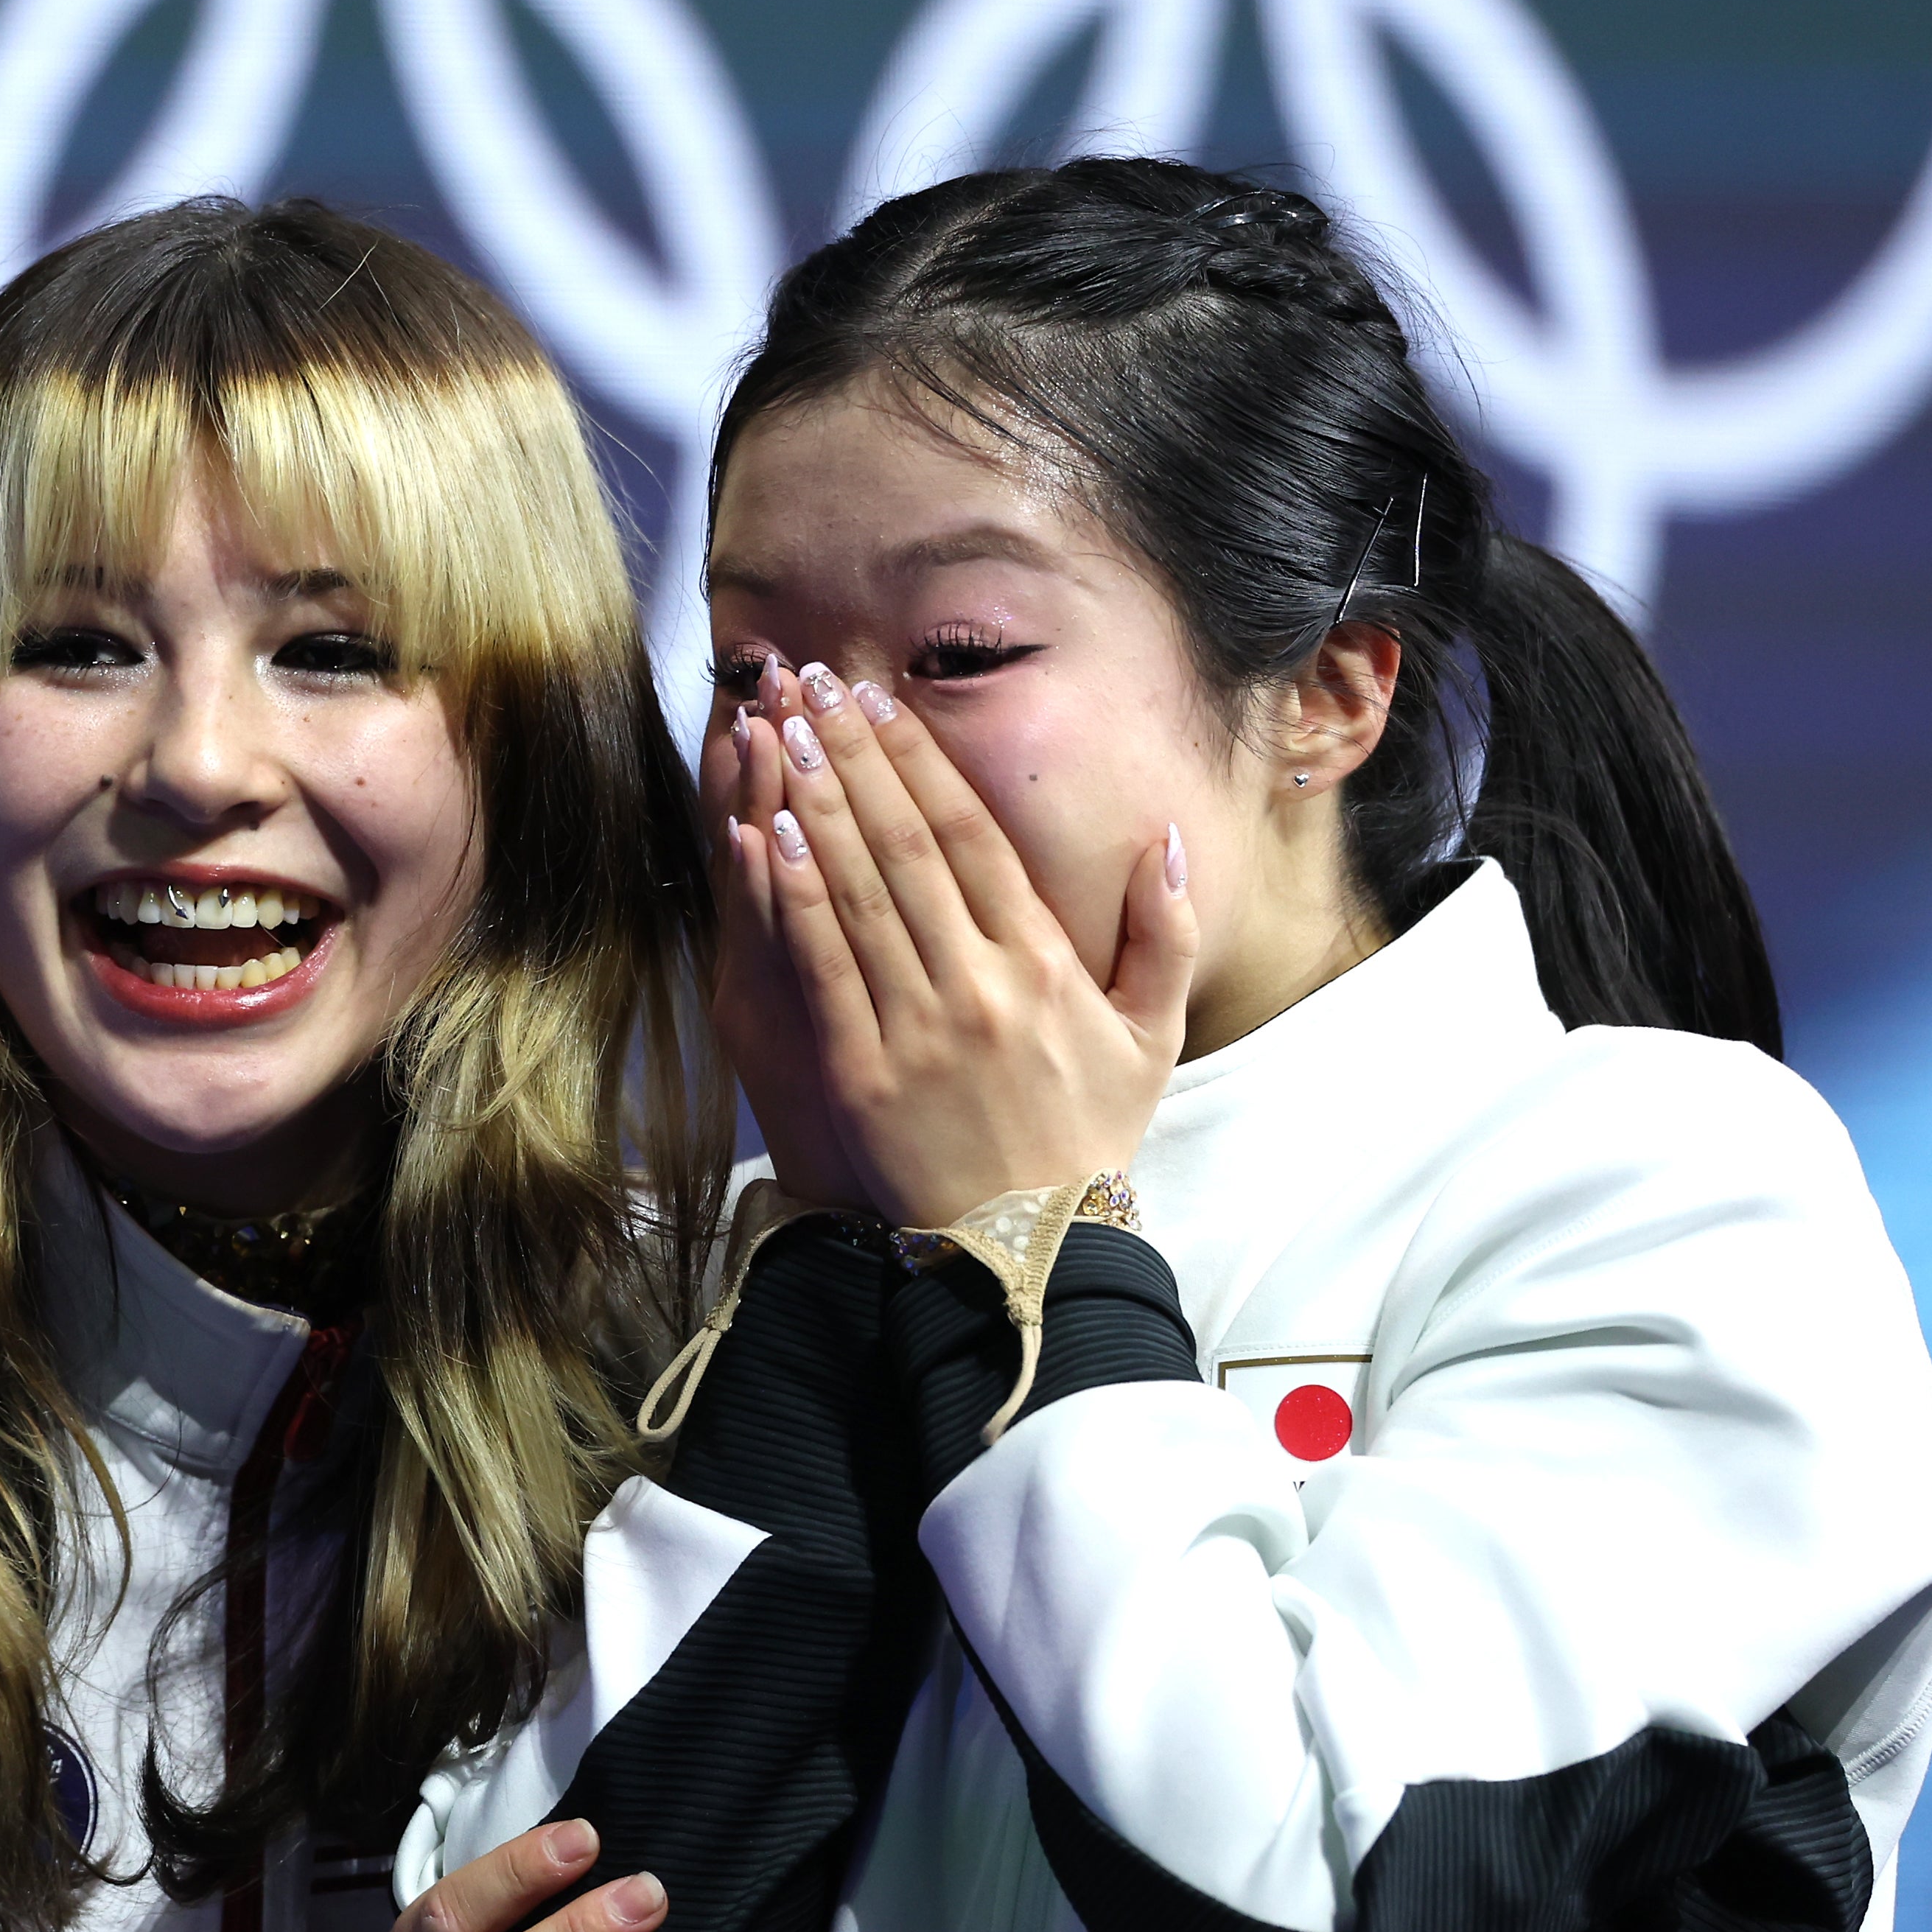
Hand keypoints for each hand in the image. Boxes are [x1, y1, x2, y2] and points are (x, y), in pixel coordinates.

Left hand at [725, 661, 1194, 1229]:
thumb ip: (1164, 933)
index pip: (971, 836)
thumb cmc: (1087, 1136)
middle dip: (856, 755)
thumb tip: (1167, 838)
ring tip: (779, 731)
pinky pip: (821, 969)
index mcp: (1043, 963)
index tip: (883, 699)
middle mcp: (980, 983)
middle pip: (905, 845)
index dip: (921, 760)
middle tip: (812, 683)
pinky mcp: (863, 1074)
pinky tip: (764, 836)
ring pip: (857, 893)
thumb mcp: (1152, 1035)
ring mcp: (918, 1027)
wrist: (1031, 1248)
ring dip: (814, 803)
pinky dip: (791, 899)